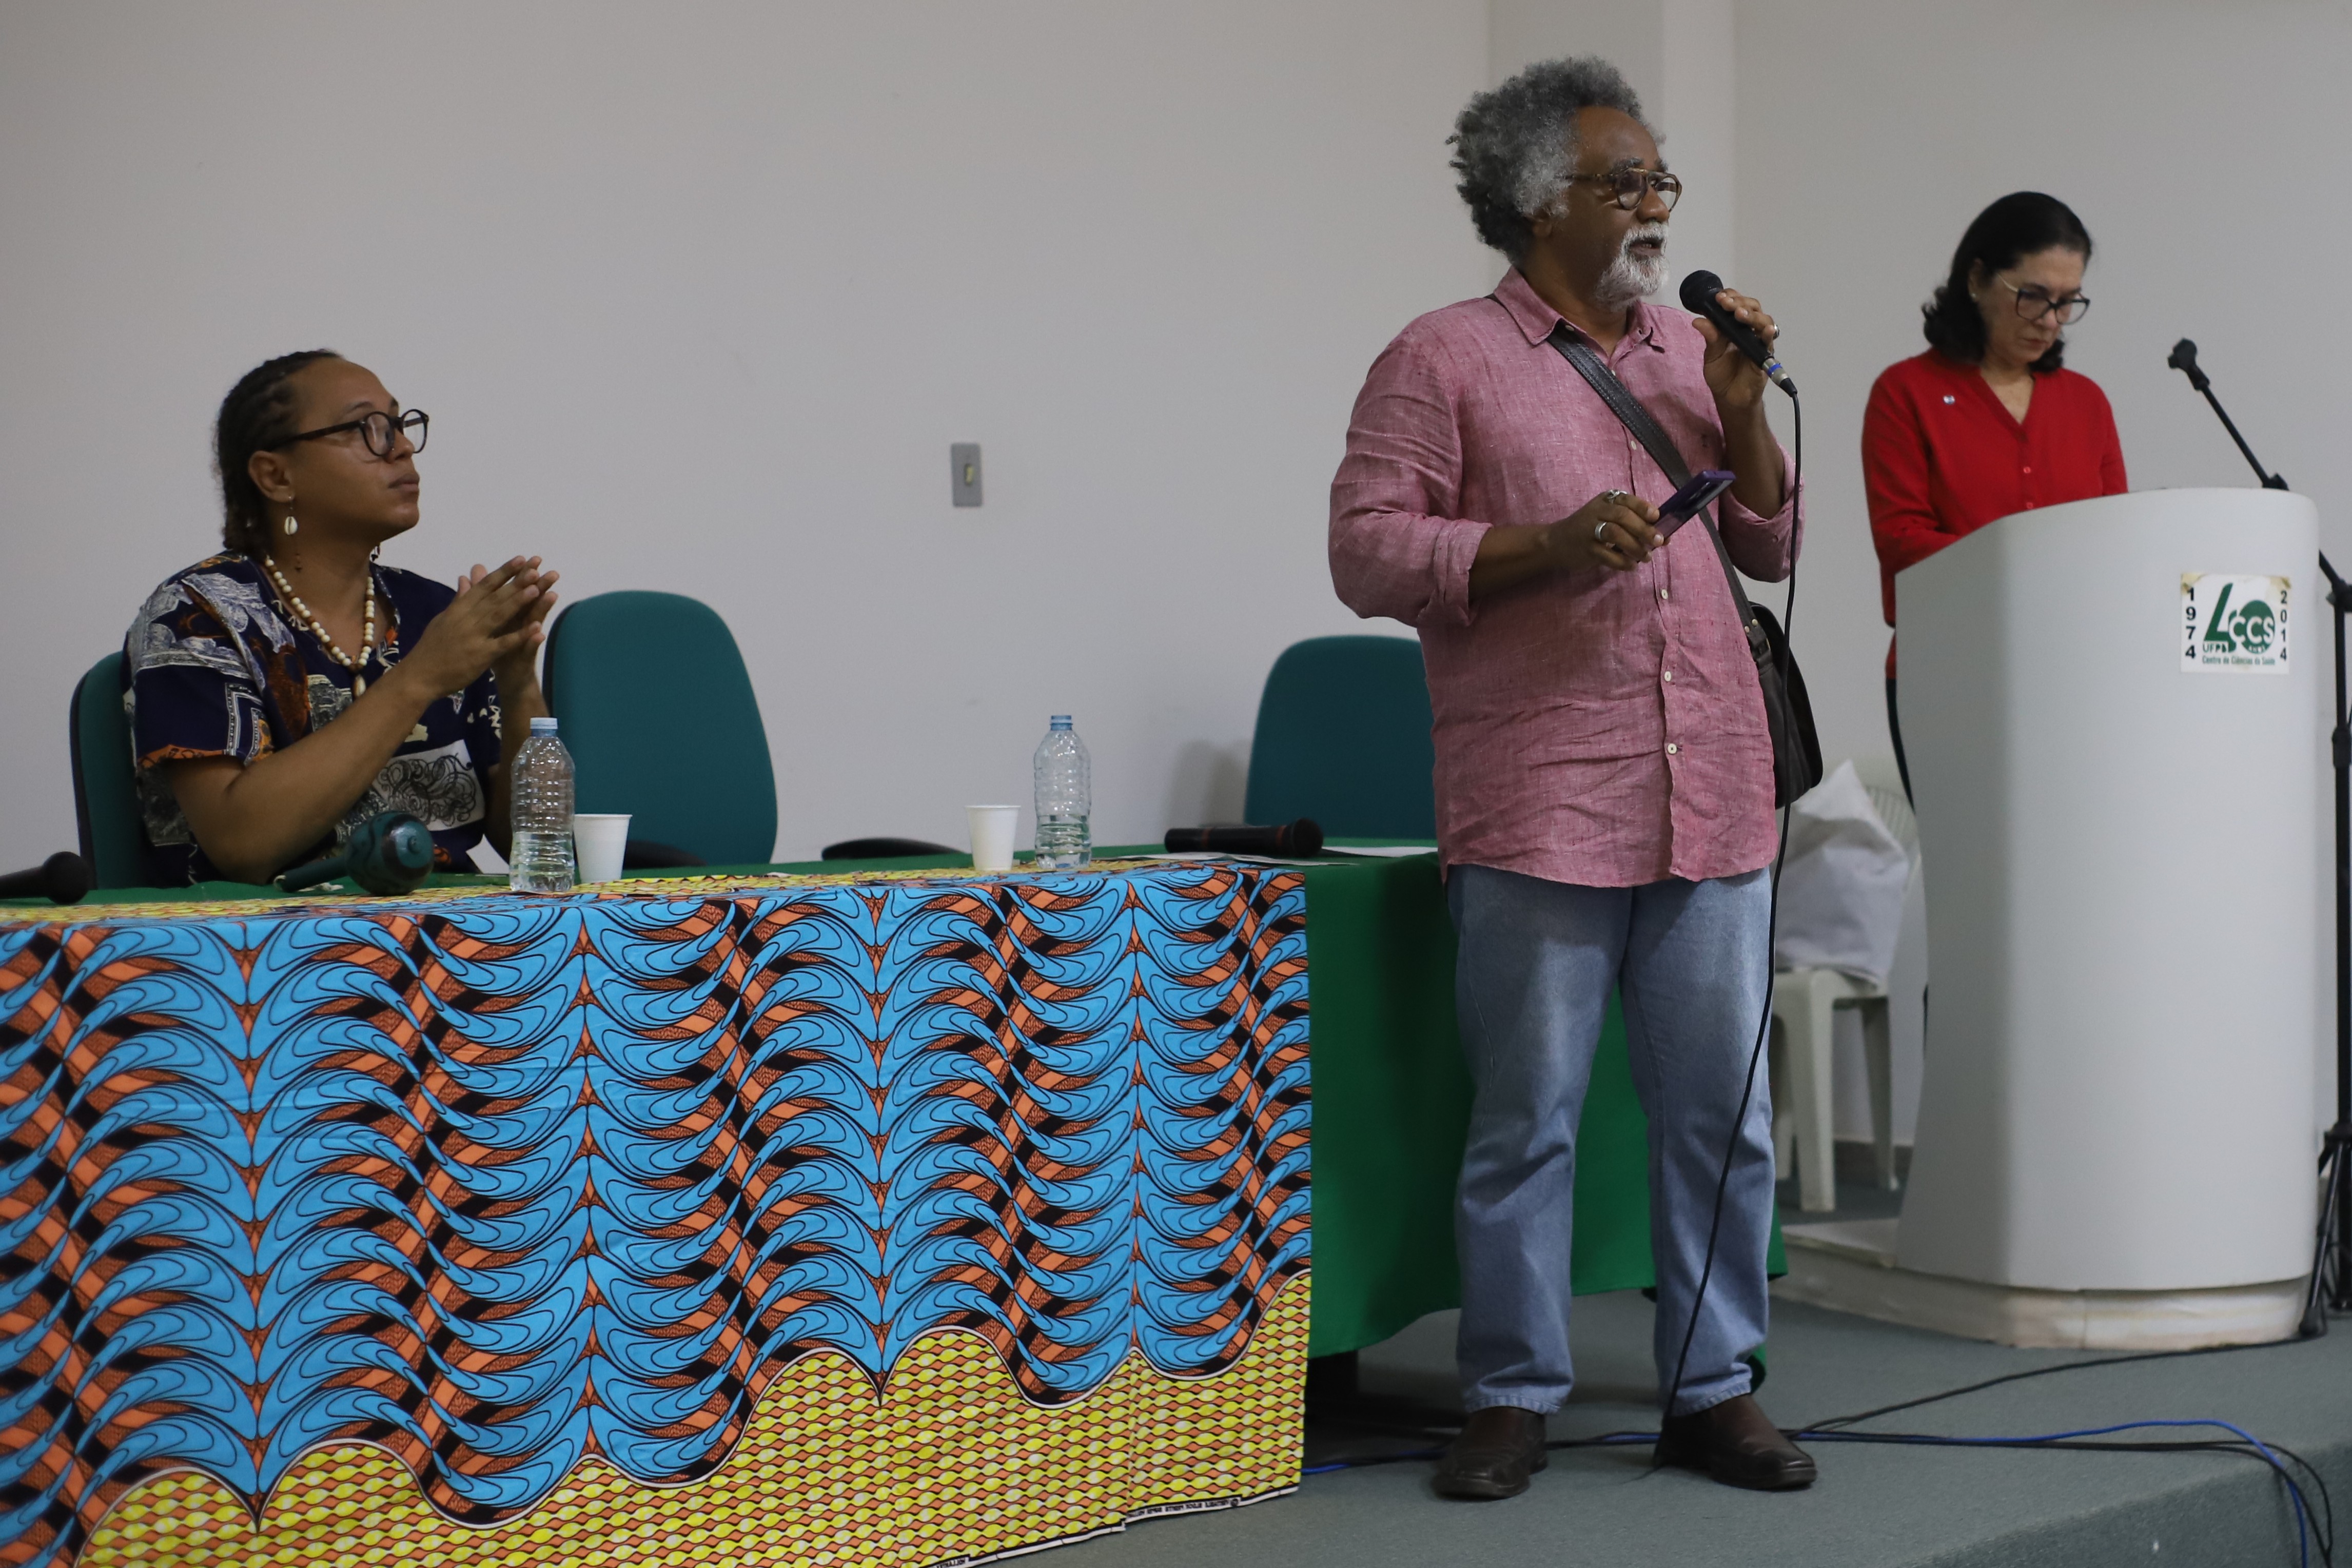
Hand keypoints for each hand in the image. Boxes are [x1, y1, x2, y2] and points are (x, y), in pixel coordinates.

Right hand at [400, 558, 545, 696]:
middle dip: (515, 581)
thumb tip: (464, 578)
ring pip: (499, 615)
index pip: (483, 586)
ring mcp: (474, 636)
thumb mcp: (443, 620)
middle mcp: (466, 619)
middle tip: (535, 566)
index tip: (521, 559)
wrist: (419, 676)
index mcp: (458, 609)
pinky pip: (503, 644)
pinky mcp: (480, 655)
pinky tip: (537, 627)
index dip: (502, 572)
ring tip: (537, 588)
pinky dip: (520, 635)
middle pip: (494, 597)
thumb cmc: (432, 648)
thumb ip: (458, 600)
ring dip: (518, 601)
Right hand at [1546, 490, 1661, 574]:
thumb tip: (1666, 536)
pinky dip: (1622, 562)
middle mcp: (1596, 511)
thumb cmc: (1589, 529)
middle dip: (1643, 529)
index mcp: (1605, 501)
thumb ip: (1634, 524)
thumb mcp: (1608, 518)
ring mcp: (1588, 530)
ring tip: (1646, 557)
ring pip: (1614, 533)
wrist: (1555, 542)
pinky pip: (1606, 555)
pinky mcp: (1585, 549)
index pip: (1626, 500)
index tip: (1656, 517)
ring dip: (1634, 546)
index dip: (1643, 507)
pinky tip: (1631, 566)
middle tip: (1658, 541)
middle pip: (1622, 516)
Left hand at [1693, 287, 1777, 415]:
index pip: (1737, 304)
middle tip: (1726, 303)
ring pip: (1763, 321)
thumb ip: (1709, 337)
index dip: (1731, 297)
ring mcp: (1759, 341)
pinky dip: (1768, 335)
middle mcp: (1750, 330)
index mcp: (1735, 325)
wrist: (1729, 397)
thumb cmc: (1722, 373)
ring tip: (1740, 315)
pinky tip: (1765, 330)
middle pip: (1752, 308)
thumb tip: (1698, 320)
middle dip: (1739, 303)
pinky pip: (1769, 343)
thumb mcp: (1711, 355)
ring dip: (1752, 316)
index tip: (1719, 297)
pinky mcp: (1765, 356)